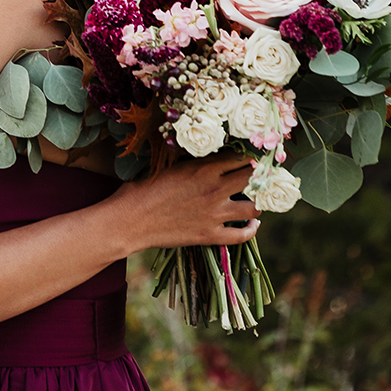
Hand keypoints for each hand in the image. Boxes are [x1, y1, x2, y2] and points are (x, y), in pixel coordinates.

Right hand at [111, 155, 260, 251]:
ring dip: (258, 202)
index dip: (251, 154)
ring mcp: (215, 214)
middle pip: (254, 179)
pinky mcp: (210, 235)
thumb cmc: (139, 190)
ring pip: (254, 207)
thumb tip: (205, 154)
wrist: (127, 221)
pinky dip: (252, 229)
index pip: (241, 157)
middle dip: (261, 175)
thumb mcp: (165, 167)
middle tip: (262, 175)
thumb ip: (190, 162)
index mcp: (203, 169)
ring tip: (256, 199)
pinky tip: (253, 224)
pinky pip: (242, 235)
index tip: (255, 155)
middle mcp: (215, 190)